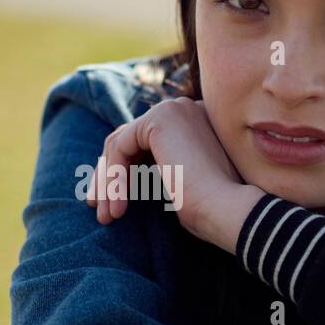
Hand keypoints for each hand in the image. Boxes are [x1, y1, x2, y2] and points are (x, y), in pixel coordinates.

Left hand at [84, 97, 263, 252]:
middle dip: (108, 176)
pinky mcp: (159, 119)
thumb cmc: (211, 209)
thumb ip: (157, 170)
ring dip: (108, 182)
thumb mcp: (178, 185)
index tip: (110, 203)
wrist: (227, 210)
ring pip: (119, 144)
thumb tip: (120, 177)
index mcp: (193, 122)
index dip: (122, 172)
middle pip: (127, 140)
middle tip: (97, 208)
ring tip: (106, 216)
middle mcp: (183, 108)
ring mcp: (171, 110)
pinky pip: (119, 148)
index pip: (143, 141)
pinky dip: (114, 178)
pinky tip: (117, 205)